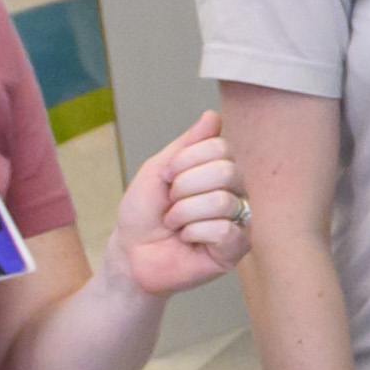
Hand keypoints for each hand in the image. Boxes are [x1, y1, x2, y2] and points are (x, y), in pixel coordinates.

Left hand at [114, 108, 247, 295]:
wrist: (130, 254)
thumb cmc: (143, 215)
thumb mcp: (158, 170)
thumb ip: (186, 145)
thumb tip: (213, 116)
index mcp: (219, 170)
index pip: (220, 147)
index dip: (185, 161)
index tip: (166, 178)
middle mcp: (235, 192)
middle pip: (227, 171)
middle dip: (184, 187)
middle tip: (170, 204)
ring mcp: (239, 220)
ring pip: (222, 201)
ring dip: (184, 213)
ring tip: (175, 225)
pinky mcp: (236, 249)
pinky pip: (224, 230)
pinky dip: (194, 233)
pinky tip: (188, 240)